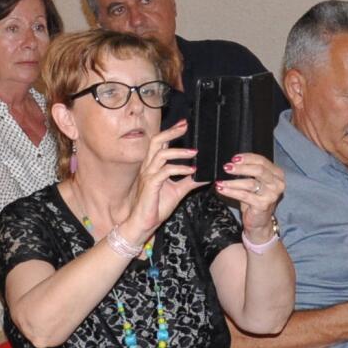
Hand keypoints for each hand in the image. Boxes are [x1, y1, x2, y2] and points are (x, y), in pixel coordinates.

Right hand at [107, 120, 198, 245]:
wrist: (143, 223)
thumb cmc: (156, 207)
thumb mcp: (178, 191)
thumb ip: (189, 181)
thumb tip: (204, 174)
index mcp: (152, 166)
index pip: (160, 143)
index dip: (170, 132)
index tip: (183, 124)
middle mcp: (148, 167)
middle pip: (157, 141)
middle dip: (171, 132)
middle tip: (185, 127)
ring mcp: (148, 174)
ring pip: (162, 154)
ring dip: (180, 152)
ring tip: (195, 153)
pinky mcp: (151, 184)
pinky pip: (166, 171)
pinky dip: (180, 169)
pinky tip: (191, 171)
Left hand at [214, 151, 286, 240]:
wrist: (259, 222)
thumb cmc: (256, 199)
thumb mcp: (255, 182)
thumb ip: (249, 171)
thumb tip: (232, 162)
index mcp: (277, 174)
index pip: (262, 161)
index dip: (247, 158)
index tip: (234, 158)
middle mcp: (277, 184)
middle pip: (259, 170)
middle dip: (241, 168)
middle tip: (227, 167)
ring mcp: (272, 195)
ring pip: (250, 183)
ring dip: (233, 182)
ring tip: (221, 181)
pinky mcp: (263, 205)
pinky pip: (244, 195)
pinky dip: (231, 192)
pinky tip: (222, 189)